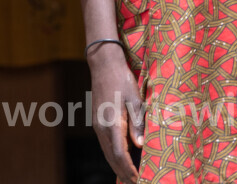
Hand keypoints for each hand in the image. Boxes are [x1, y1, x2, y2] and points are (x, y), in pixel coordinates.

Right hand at [88, 44, 144, 182]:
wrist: (103, 65)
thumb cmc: (122, 80)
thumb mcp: (135, 99)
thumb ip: (137, 123)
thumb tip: (140, 146)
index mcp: (113, 123)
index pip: (120, 154)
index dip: (129, 169)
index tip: (138, 179)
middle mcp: (102, 128)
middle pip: (111, 158)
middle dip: (123, 173)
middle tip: (136, 183)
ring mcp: (97, 126)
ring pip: (107, 153)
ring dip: (117, 167)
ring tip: (130, 177)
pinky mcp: (97, 122)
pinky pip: (105, 145)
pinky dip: (113, 156)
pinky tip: (121, 160)